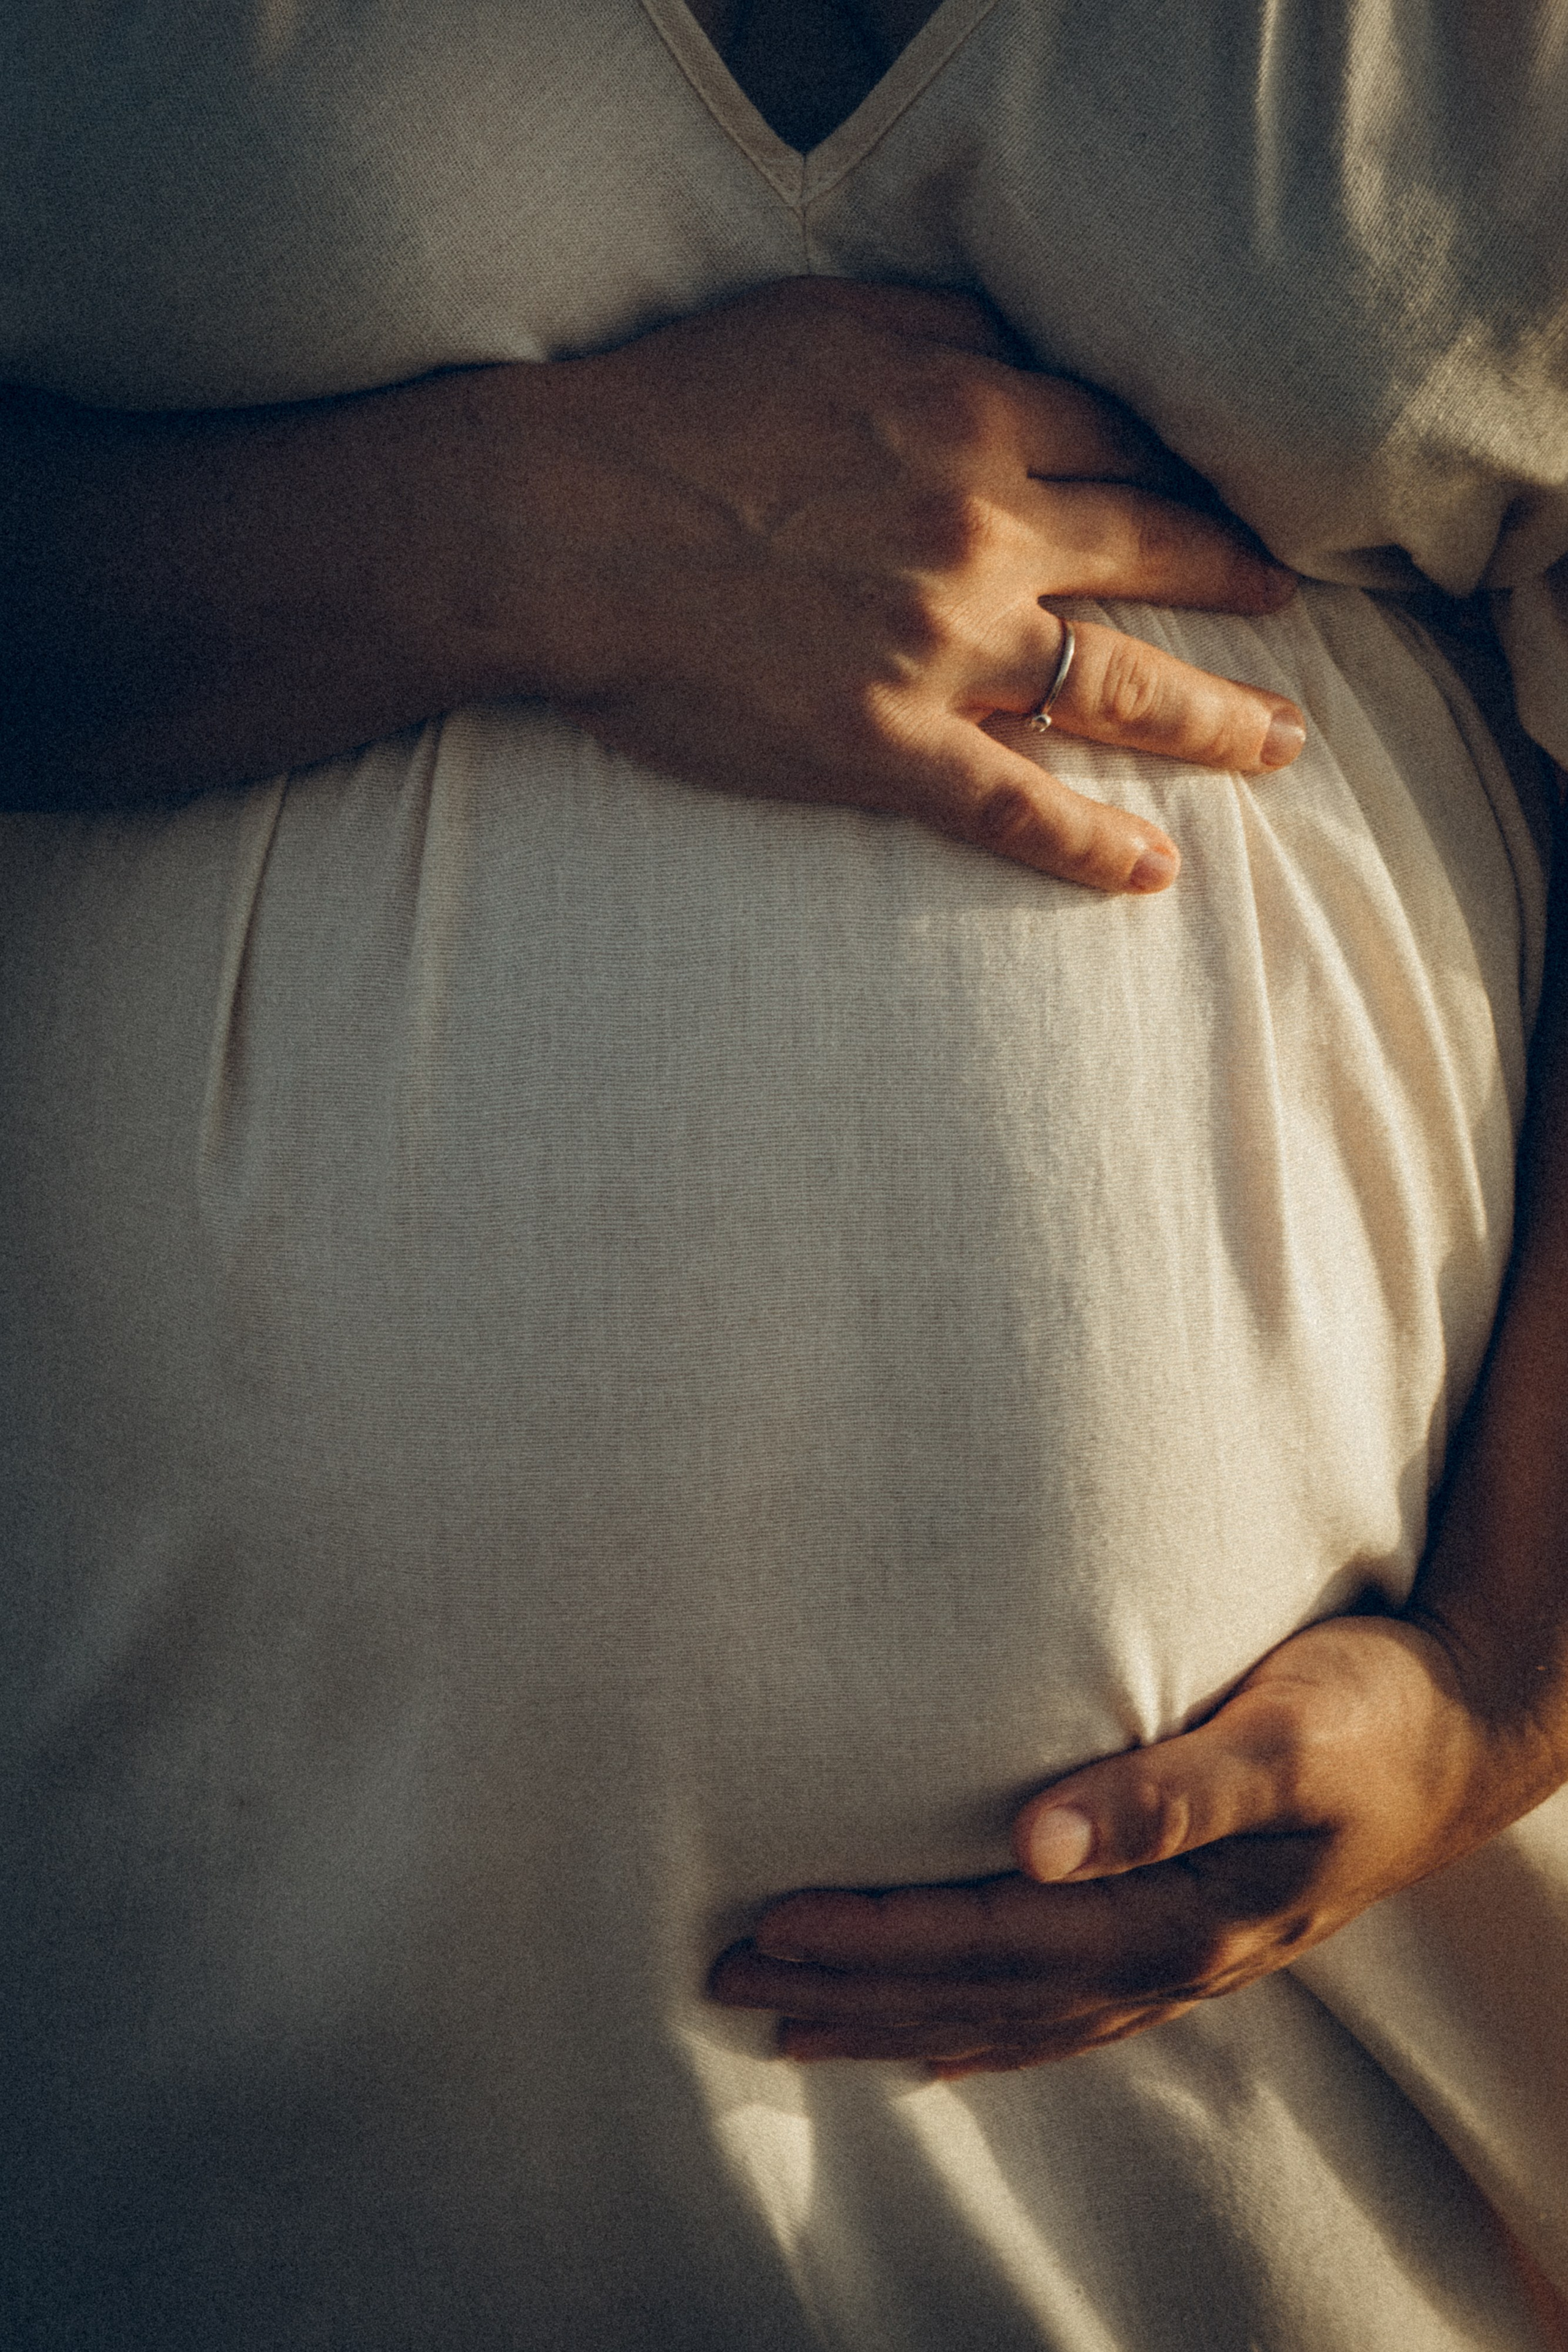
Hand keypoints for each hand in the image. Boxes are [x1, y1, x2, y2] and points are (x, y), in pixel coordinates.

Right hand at [512, 279, 1304, 892]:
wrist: (560, 526)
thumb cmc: (674, 413)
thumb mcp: (823, 322)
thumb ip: (940, 337)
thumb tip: (1022, 357)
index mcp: (970, 415)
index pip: (1122, 438)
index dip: (1182, 469)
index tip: (1217, 494)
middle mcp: (984, 531)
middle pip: (1156, 552)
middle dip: (1238, 580)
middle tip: (1287, 603)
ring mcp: (945, 649)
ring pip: (1123, 687)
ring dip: (1217, 720)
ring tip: (1280, 742)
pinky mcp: (887, 746)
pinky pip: (1018, 809)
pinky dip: (1093, 846)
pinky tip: (1152, 871)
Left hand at [708, 1612, 1564, 2072]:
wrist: (1470, 1730)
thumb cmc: (1375, 1710)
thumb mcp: (1286, 1730)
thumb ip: (1167, 1786)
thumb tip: (1034, 1838)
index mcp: (1183, 1908)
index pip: (991, 1935)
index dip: (876, 1936)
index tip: (769, 1925)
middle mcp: (1175, 1952)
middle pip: (983, 1986)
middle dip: (853, 1985)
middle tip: (727, 1974)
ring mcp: (1187, 1955)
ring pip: (1013, 2009)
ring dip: (898, 2013)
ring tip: (792, 2025)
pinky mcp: (1198, 1931)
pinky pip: (1070, 2008)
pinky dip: (993, 2030)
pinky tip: (940, 2045)